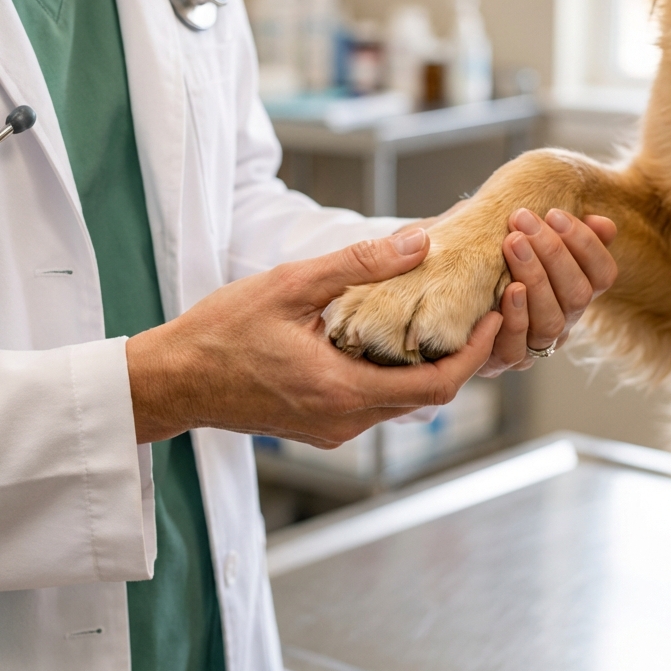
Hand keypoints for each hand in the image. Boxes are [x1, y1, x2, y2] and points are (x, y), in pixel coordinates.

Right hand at [126, 229, 500, 445]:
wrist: (173, 380)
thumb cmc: (221, 331)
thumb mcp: (290, 285)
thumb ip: (358, 264)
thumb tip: (419, 241)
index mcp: (341, 389)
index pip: (436, 385)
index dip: (476, 353)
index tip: (497, 314)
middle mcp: (344, 421)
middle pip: (428, 396)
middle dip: (463, 355)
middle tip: (483, 308)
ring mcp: (333, 429)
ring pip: (403, 401)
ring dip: (430, 365)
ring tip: (448, 317)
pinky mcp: (322, 427)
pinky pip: (376, 403)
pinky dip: (398, 374)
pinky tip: (398, 339)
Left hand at [478, 209, 616, 376]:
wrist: (445, 292)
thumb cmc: (486, 255)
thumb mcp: (520, 237)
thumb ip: (559, 230)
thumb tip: (602, 223)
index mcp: (576, 290)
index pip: (603, 274)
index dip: (586, 244)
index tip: (555, 213)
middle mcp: (563, 320)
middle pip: (578, 295)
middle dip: (554, 253)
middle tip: (523, 220)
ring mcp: (535, 344)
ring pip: (551, 321)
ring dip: (535, 279)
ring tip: (512, 243)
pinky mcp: (504, 359)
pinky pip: (517, 347)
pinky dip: (516, 317)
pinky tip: (507, 289)